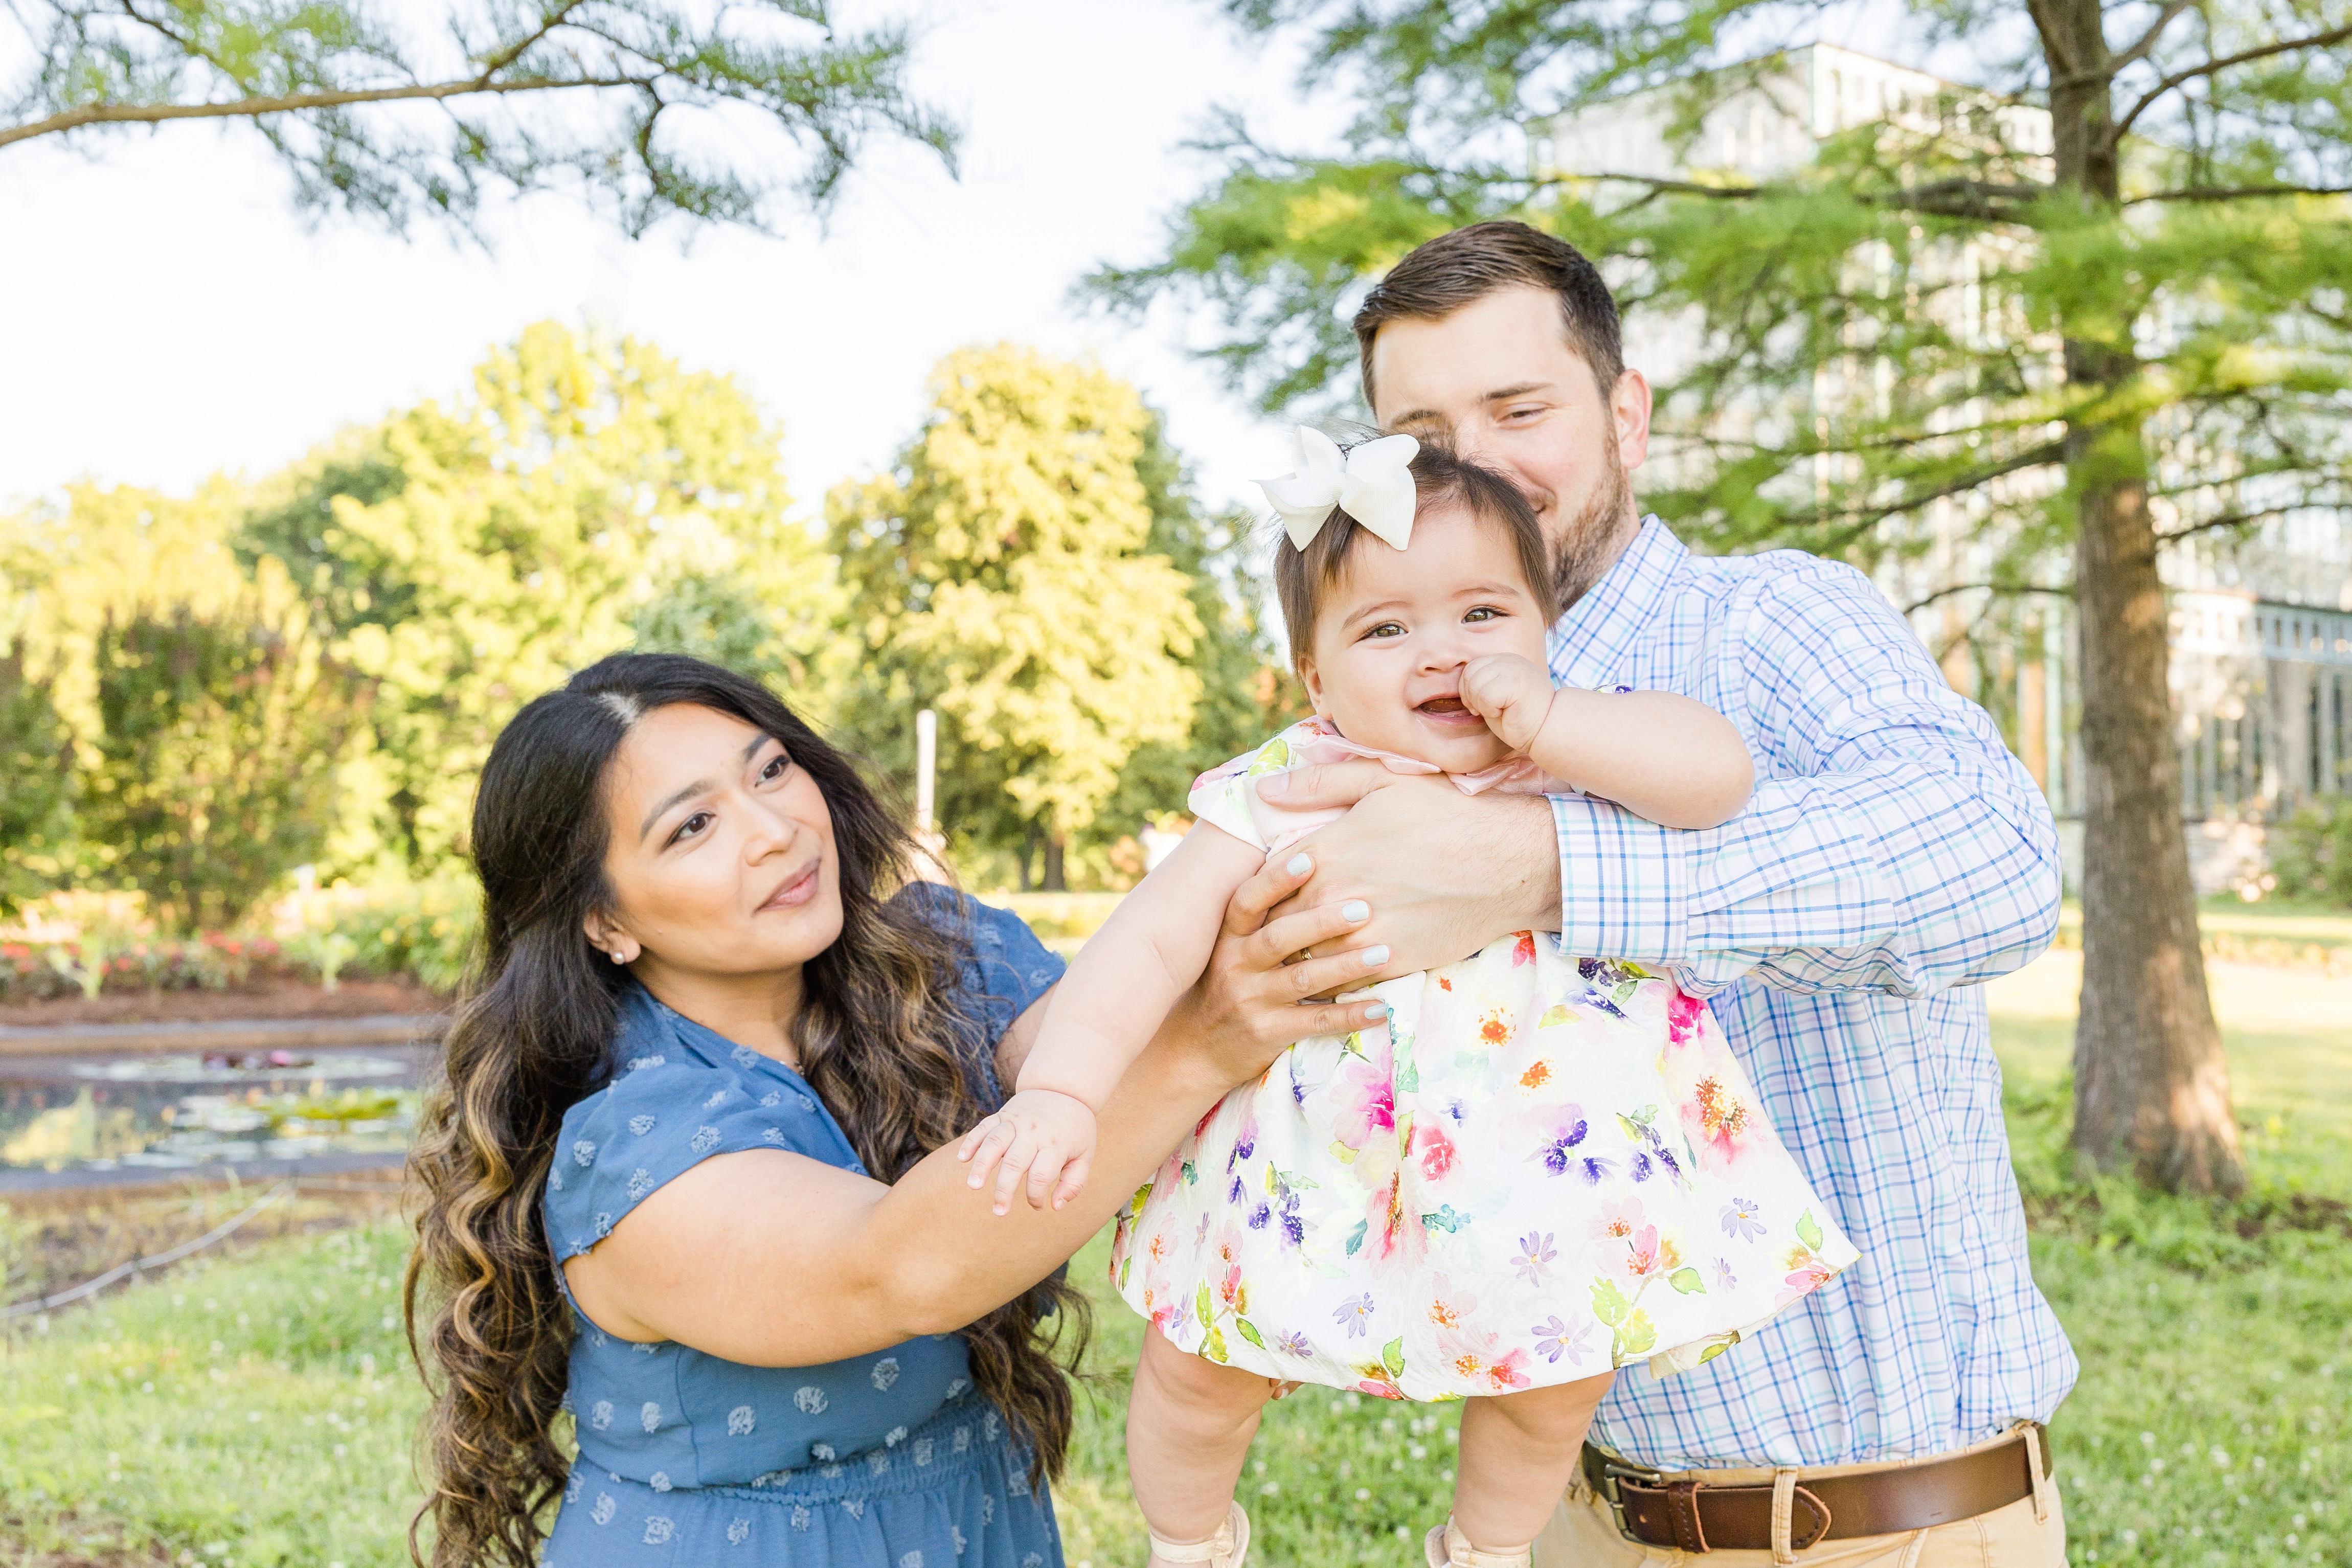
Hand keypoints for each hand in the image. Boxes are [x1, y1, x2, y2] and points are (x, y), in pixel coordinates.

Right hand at [956, 1088, 1098, 1215]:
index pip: (1041, 1175)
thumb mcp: (1085, 1154)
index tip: (1037, 1206)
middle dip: (1005, 1189)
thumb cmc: (1075, 1129)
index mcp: (1056, 1144)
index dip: (1036, 1196)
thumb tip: (1055, 1207)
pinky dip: (971, 1142)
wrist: (1064, 1087)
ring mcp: (1016, 1121)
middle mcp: (1034, 1132)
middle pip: (1015, 1162)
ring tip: (973, 1186)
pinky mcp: (1002, 1114)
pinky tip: (963, 1159)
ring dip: (982, 1165)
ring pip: (994, 1142)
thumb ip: (1074, 1183)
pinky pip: (983, 1127)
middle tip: (999, 1212)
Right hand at [1162, 849, 1395, 1087]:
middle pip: (1280, 937)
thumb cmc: (1228, 985)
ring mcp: (1251, 1000)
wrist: (1196, 1049)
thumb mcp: (1231, 949)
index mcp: (1229, 937)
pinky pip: (1315, 1021)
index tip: (1310, 861)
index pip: (1247, 901)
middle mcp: (1236, 965)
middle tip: (1364, 908)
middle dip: (1323, 922)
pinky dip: (1349, 1015)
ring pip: (1303, 978)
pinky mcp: (1267, 1033)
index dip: (1276, 880)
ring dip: (1346, 965)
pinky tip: (1380, 1009)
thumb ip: (1262, 919)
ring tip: (1385, 953)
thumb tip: (1311, 864)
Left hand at [1255, 763, 1560, 974]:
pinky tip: (1335, 972)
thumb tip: (1264, 789)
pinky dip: (1333, 980)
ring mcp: (1361, 936)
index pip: (1264, 884)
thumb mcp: (1383, 780)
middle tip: (1266, 933)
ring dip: (1300, 957)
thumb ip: (1318, 784)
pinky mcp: (1389, 964)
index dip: (1261, 891)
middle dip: (1271, 927)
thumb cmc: (1446, 813)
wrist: (1509, 863)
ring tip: (1295, 957)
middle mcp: (1334, 899)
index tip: (1264, 895)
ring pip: (1305, 958)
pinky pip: (1341, 983)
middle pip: (1277, 925)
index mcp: (1324, 853)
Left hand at [1459, 653, 1557, 754]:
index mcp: (1504, 660)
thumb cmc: (1520, 718)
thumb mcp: (1497, 695)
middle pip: (1469, 674)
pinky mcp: (1515, 682)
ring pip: (1474, 685)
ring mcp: (1513, 668)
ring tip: (1502, 710)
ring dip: (1483, 705)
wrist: (1548, 730)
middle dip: (1473, 698)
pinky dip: (1490, 710)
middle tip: (1493, 710)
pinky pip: (1484, 696)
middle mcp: (1508, 659)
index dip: (1469, 691)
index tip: (1484, 707)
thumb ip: (1482, 684)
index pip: (1470, 669)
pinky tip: (1506, 713)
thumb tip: (1460, 684)